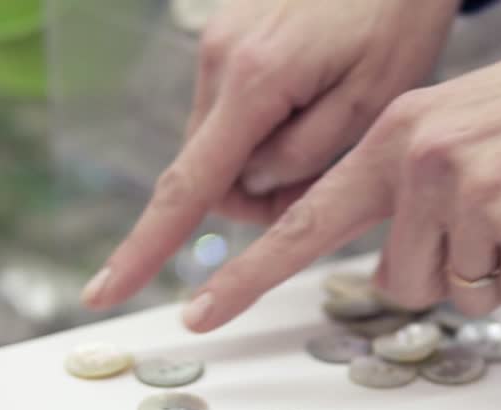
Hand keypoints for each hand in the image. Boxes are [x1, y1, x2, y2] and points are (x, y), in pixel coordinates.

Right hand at [81, 0, 461, 309]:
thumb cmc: (395, 16)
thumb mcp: (371, 102)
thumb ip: (304, 158)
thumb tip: (251, 192)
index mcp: (253, 82)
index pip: (187, 187)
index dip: (144, 248)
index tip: (105, 291)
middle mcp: (219, 60)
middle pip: (212, 172)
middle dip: (261, 195)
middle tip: (330, 173)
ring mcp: (218, 42)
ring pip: (224, 142)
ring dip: (268, 156)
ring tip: (332, 119)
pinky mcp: (228, 34)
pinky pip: (233, 106)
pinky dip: (268, 121)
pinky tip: (315, 93)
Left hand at [178, 16, 500, 330]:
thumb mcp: (456, 124)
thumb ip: (407, 183)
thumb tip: (388, 263)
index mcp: (395, 135)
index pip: (306, 219)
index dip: (249, 274)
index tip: (198, 315)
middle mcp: (423, 163)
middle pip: (402, 281)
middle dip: (449, 272)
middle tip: (500, 222)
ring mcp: (476, 195)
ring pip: (465, 295)